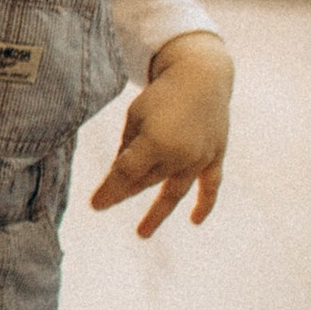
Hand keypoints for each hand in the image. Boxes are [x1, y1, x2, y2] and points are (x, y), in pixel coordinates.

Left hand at [90, 31, 231, 236]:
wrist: (202, 75)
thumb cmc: (161, 94)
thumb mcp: (135, 117)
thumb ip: (128, 149)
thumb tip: (119, 177)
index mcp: (155, 143)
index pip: (126, 175)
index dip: (109, 191)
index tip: (95, 205)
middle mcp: (179, 155)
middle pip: (146, 182)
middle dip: (124, 192)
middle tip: (105, 202)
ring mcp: (199, 158)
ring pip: (173, 191)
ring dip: (157, 214)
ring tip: (142, 233)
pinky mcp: (215, 156)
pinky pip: (210, 186)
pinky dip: (204, 205)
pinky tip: (194, 221)